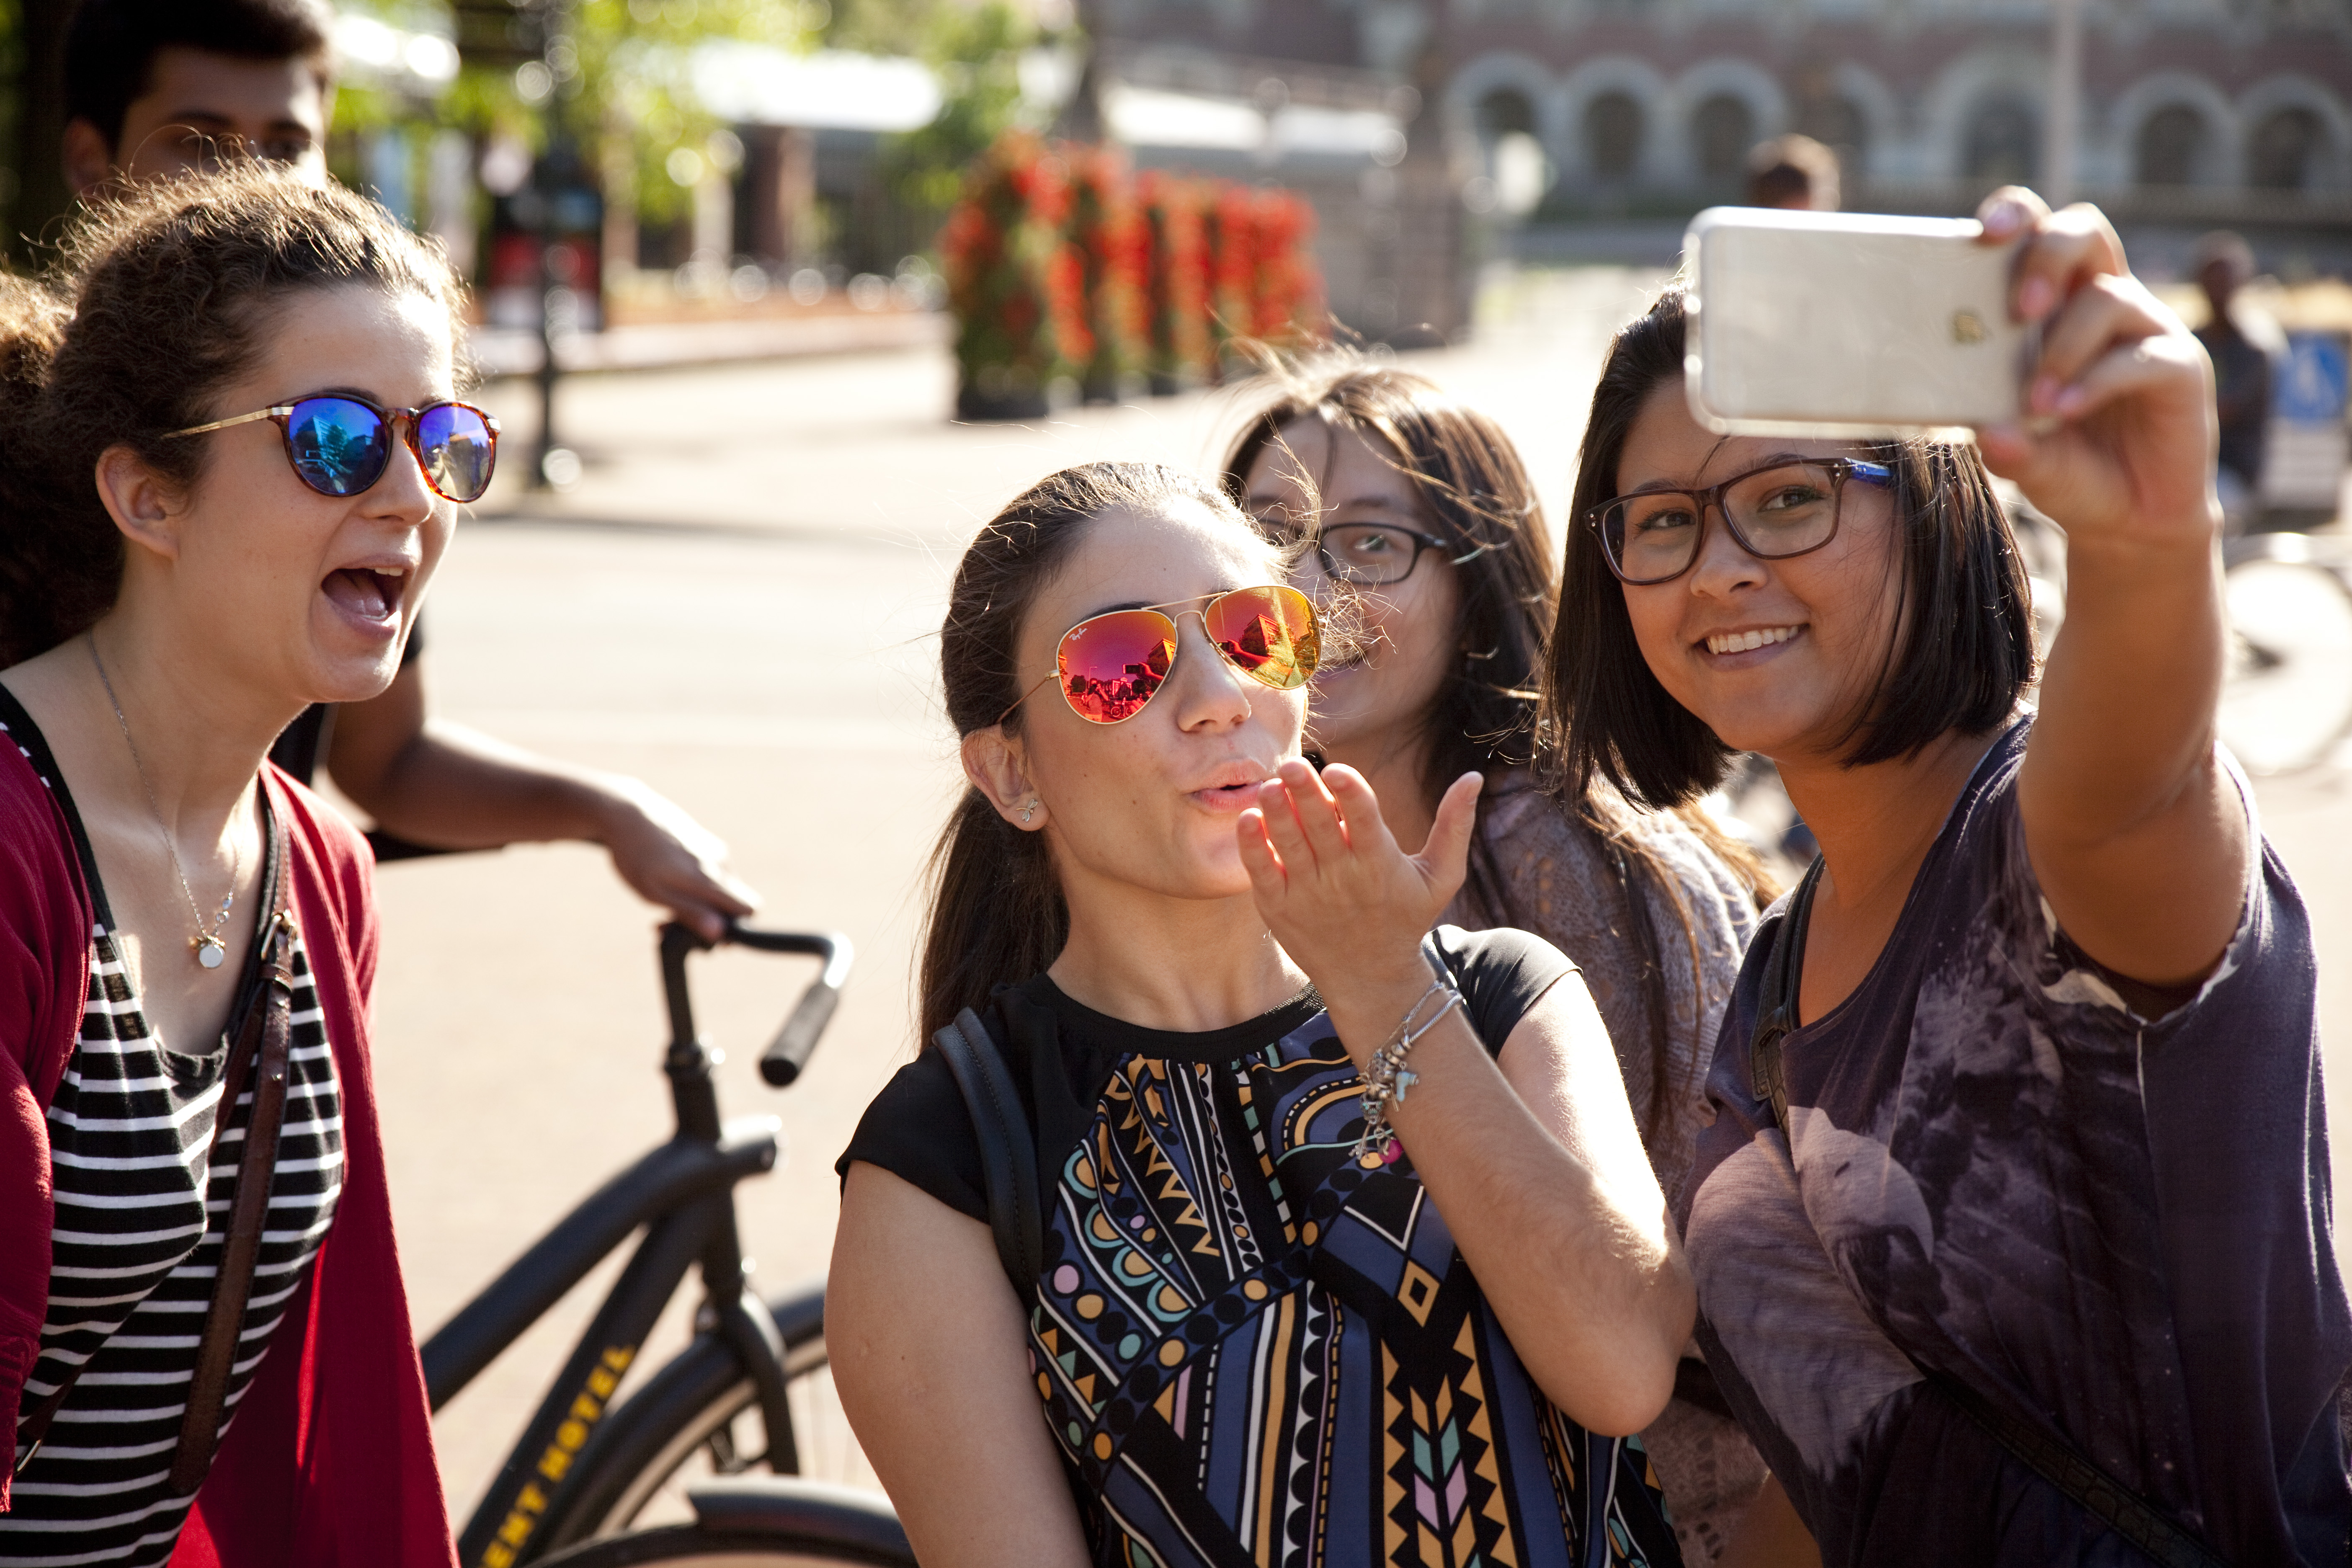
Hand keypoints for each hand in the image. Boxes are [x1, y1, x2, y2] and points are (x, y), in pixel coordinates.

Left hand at [593, 779, 760, 940]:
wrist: (627, 813)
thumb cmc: (637, 857)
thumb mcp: (655, 893)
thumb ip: (690, 912)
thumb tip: (719, 933)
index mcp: (710, 878)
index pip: (749, 909)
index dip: (735, 928)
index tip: (706, 935)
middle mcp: (720, 864)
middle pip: (735, 903)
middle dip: (712, 919)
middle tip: (672, 923)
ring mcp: (715, 851)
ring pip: (722, 888)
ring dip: (701, 902)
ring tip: (664, 904)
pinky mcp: (707, 843)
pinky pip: (713, 872)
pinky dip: (697, 886)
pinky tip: (670, 884)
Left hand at [1237, 761, 1481, 1009]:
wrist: (1370, 977)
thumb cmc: (1406, 916)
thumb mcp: (1441, 876)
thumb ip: (1455, 826)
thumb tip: (1474, 776)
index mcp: (1382, 865)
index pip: (1366, 823)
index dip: (1351, 794)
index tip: (1336, 769)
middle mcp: (1344, 880)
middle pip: (1321, 829)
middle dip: (1305, 794)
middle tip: (1290, 764)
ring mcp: (1308, 896)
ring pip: (1289, 847)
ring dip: (1276, 814)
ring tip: (1268, 785)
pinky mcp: (1280, 910)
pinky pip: (1263, 874)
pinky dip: (1253, 847)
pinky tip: (1246, 818)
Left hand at [1973, 188, 2218, 551]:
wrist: (2127, 518)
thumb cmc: (2066, 468)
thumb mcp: (2020, 456)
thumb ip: (2001, 442)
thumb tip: (1986, 431)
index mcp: (2056, 305)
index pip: (2038, 235)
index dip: (2016, 217)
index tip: (1980, 233)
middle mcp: (2102, 304)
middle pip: (2084, 233)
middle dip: (2046, 254)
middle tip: (2017, 310)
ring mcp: (2145, 331)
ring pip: (2107, 297)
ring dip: (2062, 346)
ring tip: (2033, 402)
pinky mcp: (2180, 367)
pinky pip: (2140, 357)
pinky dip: (2095, 382)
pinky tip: (2063, 411)